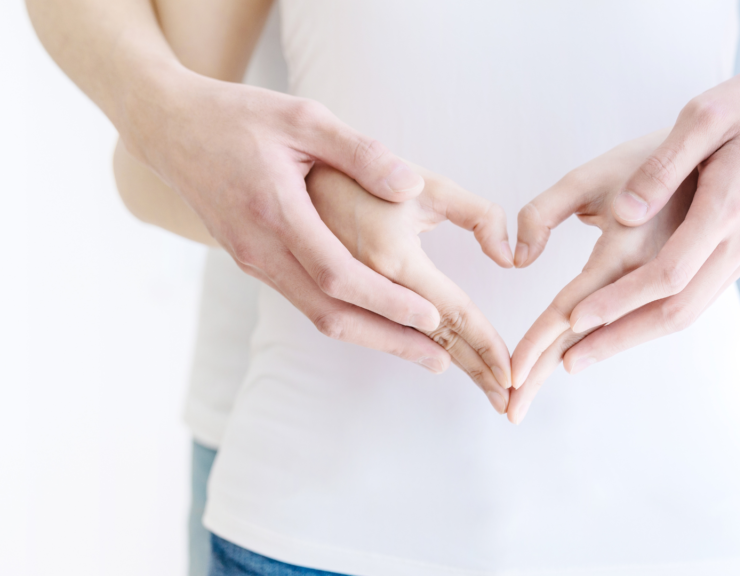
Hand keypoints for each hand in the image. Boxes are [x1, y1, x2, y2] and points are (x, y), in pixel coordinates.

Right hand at [124, 72, 449, 365]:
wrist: (169, 127)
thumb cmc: (239, 116)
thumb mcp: (303, 118)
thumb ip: (359, 152)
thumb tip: (409, 187)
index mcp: (275, 212)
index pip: (337, 276)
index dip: (386, 301)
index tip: (431, 317)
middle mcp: (259, 249)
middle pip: (329, 313)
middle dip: (387, 339)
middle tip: (437, 361)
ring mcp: (253, 261)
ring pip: (315, 314)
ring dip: (369, 335)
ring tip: (418, 351)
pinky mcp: (253, 262)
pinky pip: (303, 301)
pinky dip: (344, 316)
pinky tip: (379, 323)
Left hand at [524, 58, 739, 400]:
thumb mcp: (707, 114)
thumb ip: (663, 165)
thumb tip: (624, 212)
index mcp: (728, 206)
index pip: (667, 274)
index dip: (618, 301)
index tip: (573, 320)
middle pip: (678, 309)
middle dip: (620, 338)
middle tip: (570, 362)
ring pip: (692, 308)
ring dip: (639, 333)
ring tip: (591, 350)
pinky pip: (703, 293)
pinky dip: (663, 314)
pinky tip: (633, 320)